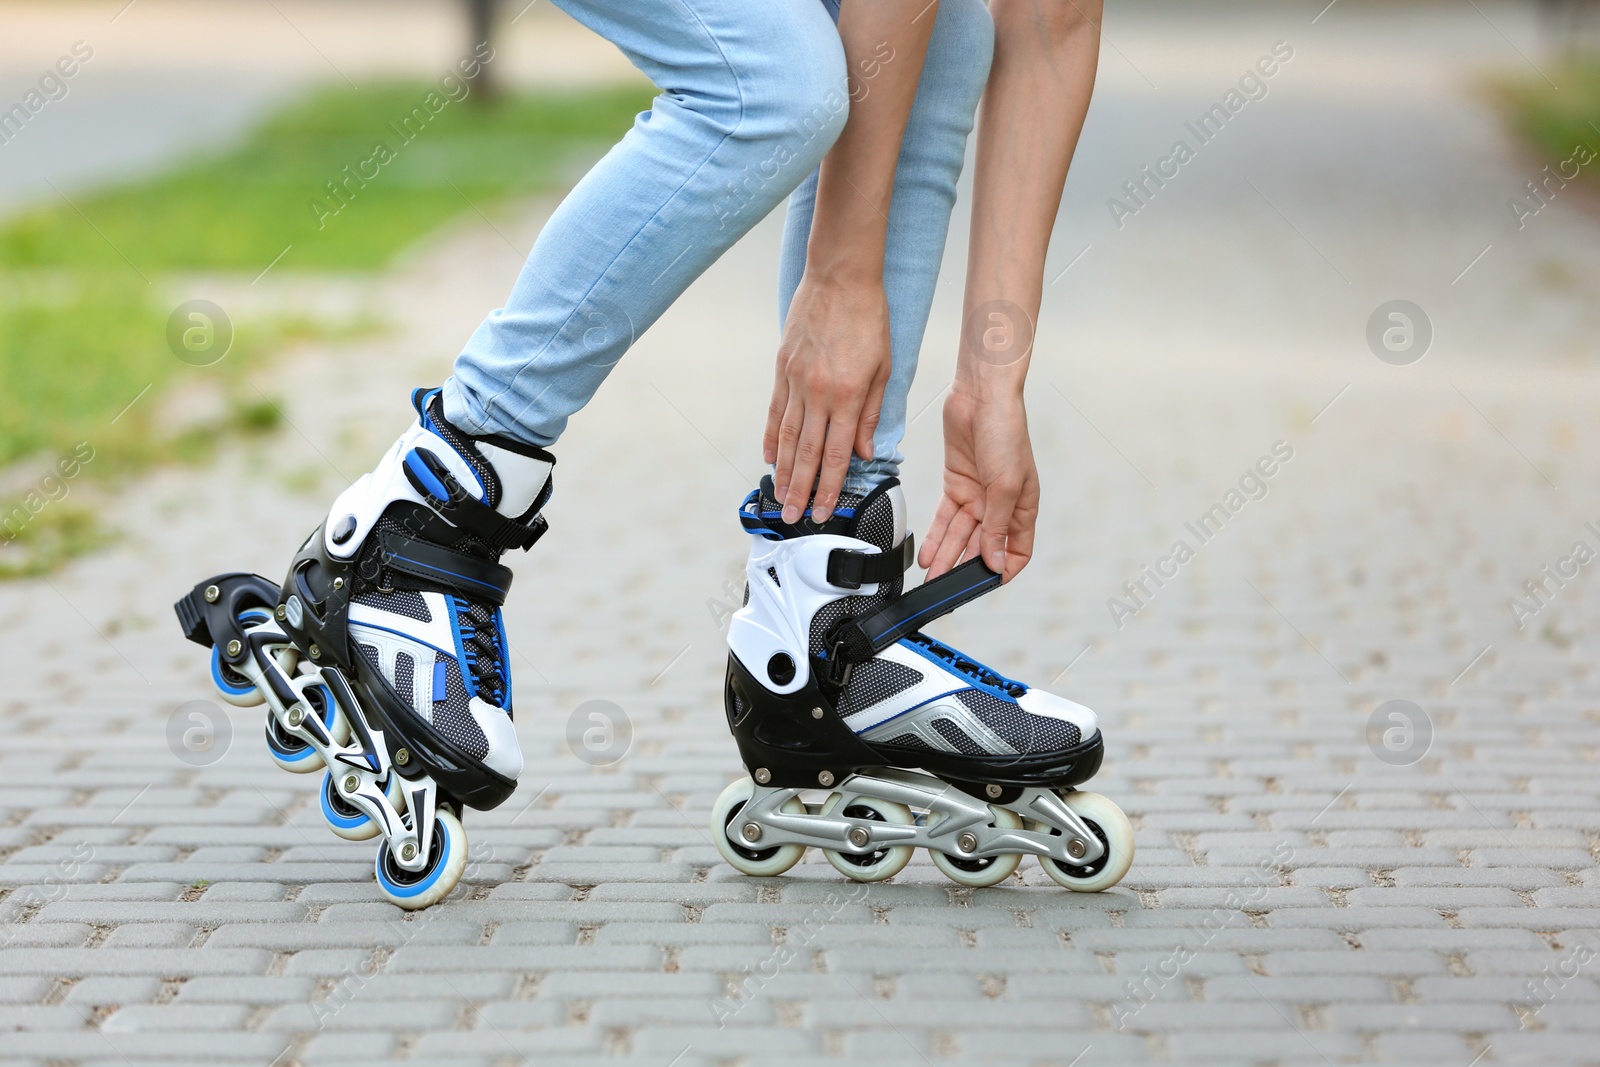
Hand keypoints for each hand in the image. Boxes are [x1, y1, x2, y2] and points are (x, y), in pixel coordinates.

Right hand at [764, 272, 892, 522]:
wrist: (840, 277)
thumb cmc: (869, 317)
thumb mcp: (885, 366)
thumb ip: (873, 412)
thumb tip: (864, 449)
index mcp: (850, 396)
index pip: (838, 454)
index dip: (830, 488)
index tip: (825, 511)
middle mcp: (820, 393)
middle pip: (809, 453)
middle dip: (802, 490)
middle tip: (794, 517)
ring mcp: (797, 381)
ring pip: (788, 437)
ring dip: (784, 471)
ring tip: (780, 496)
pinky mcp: (783, 369)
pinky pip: (775, 410)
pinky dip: (772, 436)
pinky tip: (771, 456)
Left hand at [919, 387, 1039, 581]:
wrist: (981, 397)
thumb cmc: (1005, 433)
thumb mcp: (1004, 485)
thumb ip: (996, 527)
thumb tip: (993, 561)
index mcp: (1022, 507)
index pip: (1018, 550)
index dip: (1004, 568)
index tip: (986, 585)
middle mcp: (1000, 504)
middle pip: (982, 546)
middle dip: (965, 567)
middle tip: (948, 589)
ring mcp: (977, 495)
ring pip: (960, 535)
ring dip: (946, 556)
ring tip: (932, 578)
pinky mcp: (956, 483)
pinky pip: (944, 518)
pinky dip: (935, 536)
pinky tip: (927, 555)